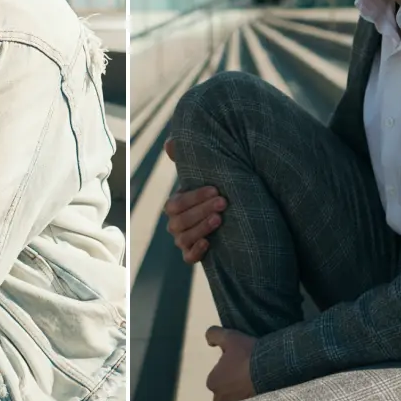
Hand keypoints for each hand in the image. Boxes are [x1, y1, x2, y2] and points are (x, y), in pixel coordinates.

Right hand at [163, 139, 226, 263]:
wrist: (230, 216)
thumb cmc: (214, 193)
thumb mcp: (204, 176)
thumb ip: (186, 158)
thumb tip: (170, 142)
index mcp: (175, 204)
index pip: (177, 203)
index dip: (195, 197)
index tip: (216, 190)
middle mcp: (176, 223)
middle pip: (180, 221)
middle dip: (201, 210)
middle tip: (224, 202)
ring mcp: (183, 240)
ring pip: (184, 238)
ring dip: (201, 227)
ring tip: (220, 219)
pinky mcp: (194, 254)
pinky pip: (188, 258)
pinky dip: (196, 252)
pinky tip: (208, 243)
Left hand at [205, 326, 255, 400]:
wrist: (271, 371)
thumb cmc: (247, 355)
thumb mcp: (229, 337)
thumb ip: (214, 335)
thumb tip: (209, 341)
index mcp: (212, 382)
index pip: (218, 376)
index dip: (229, 368)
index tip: (241, 363)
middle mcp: (219, 400)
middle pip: (226, 390)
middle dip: (234, 384)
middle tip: (249, 374)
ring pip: (236, 400)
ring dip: (243, 394)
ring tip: (256, 383)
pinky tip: (262, 392)